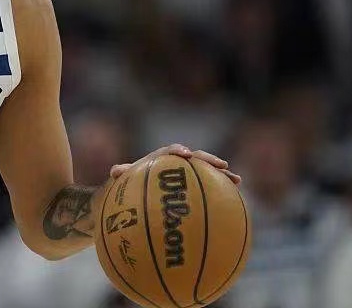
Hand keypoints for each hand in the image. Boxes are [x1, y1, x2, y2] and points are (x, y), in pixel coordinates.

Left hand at [109, 143, 240, 183]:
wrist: (137, 190)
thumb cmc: (131, 182)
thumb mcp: (125, 178)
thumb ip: (122, 172)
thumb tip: (114, 170)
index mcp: (162, 157)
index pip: (171, 150)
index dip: (179, 151)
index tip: (186, 154)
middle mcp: (178, 163)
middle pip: (197, 158)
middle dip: (209, 160)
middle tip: (222, 164)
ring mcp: (189, 174)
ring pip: (208, 172)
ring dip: (222, 175)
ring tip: (237, 180)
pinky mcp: (195, 186)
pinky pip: (210, 188)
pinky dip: (222, 191)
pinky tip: (236, 200)